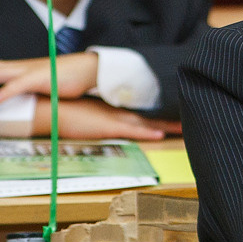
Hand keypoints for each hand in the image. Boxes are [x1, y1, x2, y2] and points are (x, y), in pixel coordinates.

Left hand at [0, 52, 99, 100]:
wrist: (88, 70)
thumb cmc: (64, 79)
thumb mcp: (38, 84)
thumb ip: (22, 90)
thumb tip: (7, 101)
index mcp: (17, 69)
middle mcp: (19, 67)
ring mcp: (29, 72)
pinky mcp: (41, 79)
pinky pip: (19, 86)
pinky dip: (5, 92)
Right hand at [33, 96, 175, 140]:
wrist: (51, 105)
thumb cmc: (67, 108)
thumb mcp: (89, 111)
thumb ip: (103, 113)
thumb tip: (110, 116)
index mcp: (115, 106)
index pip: (144, 109)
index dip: (161, 110)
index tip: (177, 109)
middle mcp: (119, 110)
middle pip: (150, 115)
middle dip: (170, 117)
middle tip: (191, 116)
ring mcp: (114, 118)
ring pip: (146, 123)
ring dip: (165, 125)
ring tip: (184, 127)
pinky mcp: (107, 127)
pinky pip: (131, 131)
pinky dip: (145, 134)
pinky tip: (159, 135)